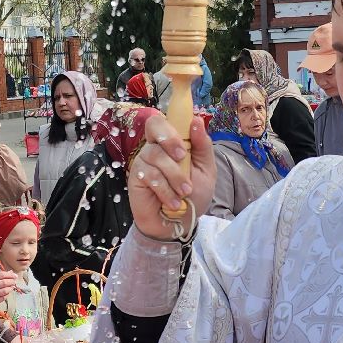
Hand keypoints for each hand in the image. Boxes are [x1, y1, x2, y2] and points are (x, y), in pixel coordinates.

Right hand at [0, 270, 18, 312]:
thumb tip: (10, 272)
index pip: (1, 275)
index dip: (9, 275)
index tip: (14, 275)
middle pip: (4, 283)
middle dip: (11, 281)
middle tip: (14, 281)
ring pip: (4, 291)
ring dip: (10, 288)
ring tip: (12, 287)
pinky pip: (2, 298)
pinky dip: (6, 295)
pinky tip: (7, 293)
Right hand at [127, 115, 215, 241]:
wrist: (179, 224)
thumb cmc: (193, 195)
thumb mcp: (206, 170)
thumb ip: (202, 146)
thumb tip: (196, 120)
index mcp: (173, 142)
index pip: (166, 119)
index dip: (173, 118)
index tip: (188, 128)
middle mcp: (156, 147)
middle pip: (154, 125)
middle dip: (170, 139)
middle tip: (181, 157)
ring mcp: (144, 161)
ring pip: (157, 156)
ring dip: (175, 176)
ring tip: (185, 193)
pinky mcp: (136, 177)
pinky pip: (150, 175)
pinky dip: (166, 190)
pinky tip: (173, 202)